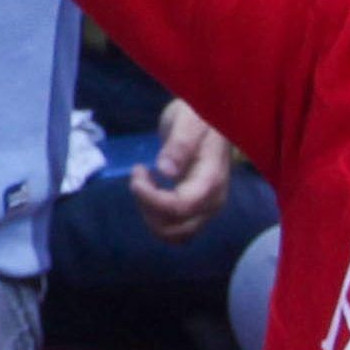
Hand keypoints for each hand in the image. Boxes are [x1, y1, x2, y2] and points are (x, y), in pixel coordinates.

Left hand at [130, 101, 234, 246]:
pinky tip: (149, 190)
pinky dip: (154, 216)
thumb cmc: (198, 115)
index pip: (181, 207)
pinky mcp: (196, 210)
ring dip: (149, 214)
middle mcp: (213, 200)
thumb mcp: (189, 119)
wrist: (206, 119)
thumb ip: (180, 143)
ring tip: (143, 181)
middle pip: (175, 227)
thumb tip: (166, 171)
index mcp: (212, 179)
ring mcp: (205, 208)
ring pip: (173, 234)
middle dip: (148, 206)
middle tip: (139, 174)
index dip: (152, 199)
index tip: (136, 176)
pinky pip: (173, 229)